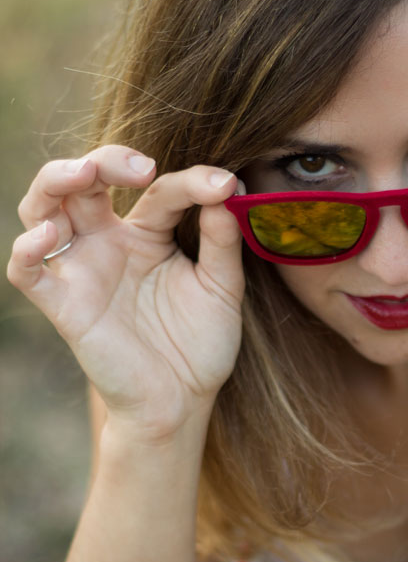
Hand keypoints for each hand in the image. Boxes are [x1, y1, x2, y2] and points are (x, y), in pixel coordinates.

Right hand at [7, 146, 245, 437]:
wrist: (183, 402)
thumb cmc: (200, 344)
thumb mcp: (222, 288)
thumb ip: (222, 242)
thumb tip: (226, 194)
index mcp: (147, 233)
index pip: (159, 190)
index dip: (191, 182)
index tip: (224, 185)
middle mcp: (108, 243)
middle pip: (85, 180)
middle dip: (104, 159)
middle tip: (140, 165)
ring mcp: (82, 270)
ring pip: (42, 209)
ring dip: (56, 182)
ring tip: (84, 174)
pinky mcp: (64, 305)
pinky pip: (27, 272)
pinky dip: (27, 250)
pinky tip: (49, 237)